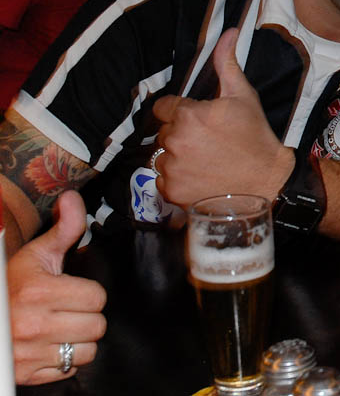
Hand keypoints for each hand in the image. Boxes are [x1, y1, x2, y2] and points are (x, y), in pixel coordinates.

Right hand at [8, 191, 105, 384]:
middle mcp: (33, 325)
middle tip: (68, 310)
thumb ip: (63, 229)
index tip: (71, 291)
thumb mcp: (35, 256)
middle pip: (96, 326)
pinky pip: (68, 370)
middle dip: (87, 316)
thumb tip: (73, 197)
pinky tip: (50, 345)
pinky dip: (64, 360)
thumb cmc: (10, 287)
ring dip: (79, 340)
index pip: (97, 298)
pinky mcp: (27, 375)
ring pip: (87, 351)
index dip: (88, 293)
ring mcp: (29, 354)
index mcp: (38, 292)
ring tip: (61, 327)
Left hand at [152, 28, 293, 206]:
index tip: (199, 121)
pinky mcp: (171, 191)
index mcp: (188, 115)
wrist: (265, 182)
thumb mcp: (244, 96)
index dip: (181, 112)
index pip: (164, 107)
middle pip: (163, 132)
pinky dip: (177, 179)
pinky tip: (200, 177)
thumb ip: (227, 64)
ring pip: (161, 156)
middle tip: (207, 142)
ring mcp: (171, 168)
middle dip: (180, 134)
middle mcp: (174, 141)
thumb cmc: (255, 137)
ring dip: (177, 157)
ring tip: (204, 161)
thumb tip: (229, 32)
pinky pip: (162, 179)